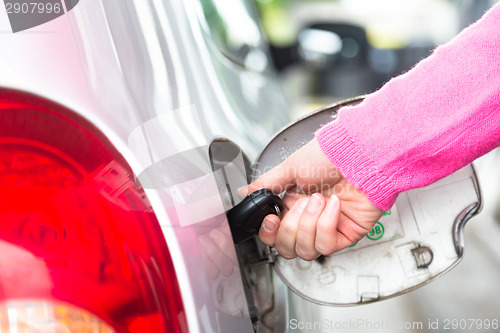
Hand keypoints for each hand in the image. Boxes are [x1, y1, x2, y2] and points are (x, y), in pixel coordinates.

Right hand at [240, 138, 383, 260]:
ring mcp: (328, 228)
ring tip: (319, 201)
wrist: (360, 155)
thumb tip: (244, 192)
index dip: (269, 233)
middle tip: (300, 204)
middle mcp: (308, 218)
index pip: (274, 234)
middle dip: (291, 227)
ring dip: (309, 223)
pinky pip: (327, 245)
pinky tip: (333, 205)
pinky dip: (327, 224)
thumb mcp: (291, 167)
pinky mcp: (346, 234)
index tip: (271, 219)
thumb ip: (265, 184)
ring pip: (306, 250)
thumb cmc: (329, 155)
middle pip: (287, 248)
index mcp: (292, 203)